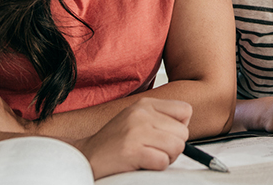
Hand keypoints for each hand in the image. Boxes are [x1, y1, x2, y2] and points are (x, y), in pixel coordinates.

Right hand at [75, 98, 190, 178]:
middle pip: (183, 132)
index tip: (165, 135)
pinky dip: (156, 167)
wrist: (87, 157)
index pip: (185, 110)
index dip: (180, 127)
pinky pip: (163, 161)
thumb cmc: (115, 142)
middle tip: (154, 151)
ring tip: (147, 156)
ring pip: (176, 147)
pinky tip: (141, 163)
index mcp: (144, 104)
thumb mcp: (137, 121)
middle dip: (174, 147)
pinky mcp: (132, 151)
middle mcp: (141, 114)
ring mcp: (136, 131)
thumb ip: (161, 119)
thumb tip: (185, 127)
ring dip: (166, 158)